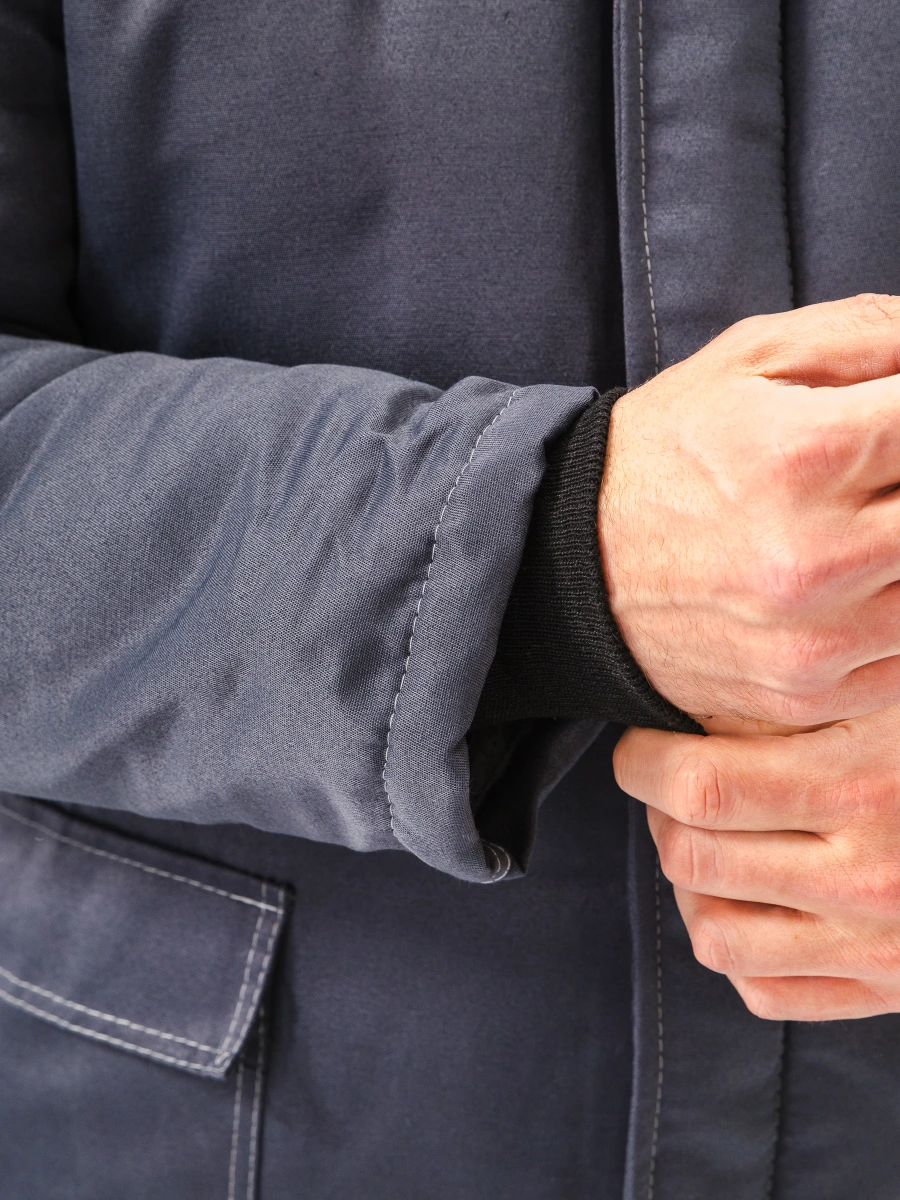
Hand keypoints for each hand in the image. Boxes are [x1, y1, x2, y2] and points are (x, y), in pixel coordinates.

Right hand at [599, 293, 899, 725]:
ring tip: (865, 528)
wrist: (569, 563)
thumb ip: (874, 334)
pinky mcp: (810, 692)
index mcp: (810, 454)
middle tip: (880, 479)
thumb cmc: (666, 452)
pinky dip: (894, 618)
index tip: (895, 424)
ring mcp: (818, 639)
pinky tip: (859, 587)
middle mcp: (820, 558)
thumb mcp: (752, 358)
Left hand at [615, 710, 899, 1019]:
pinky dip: (736, 947)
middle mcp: (868, 877)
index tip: (641, 746)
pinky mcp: (890, 989)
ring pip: (714, 937)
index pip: (700, 786)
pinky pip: (764, 991)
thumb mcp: (879, 700)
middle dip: (660, 814)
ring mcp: (878, 946)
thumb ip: (789, 706)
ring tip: (710, 843)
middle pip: (692, 860)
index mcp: (862, 786)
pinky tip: (751, 897)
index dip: (644, 761)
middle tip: (674, 786)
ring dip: (689, 886)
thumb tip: (684, 707)